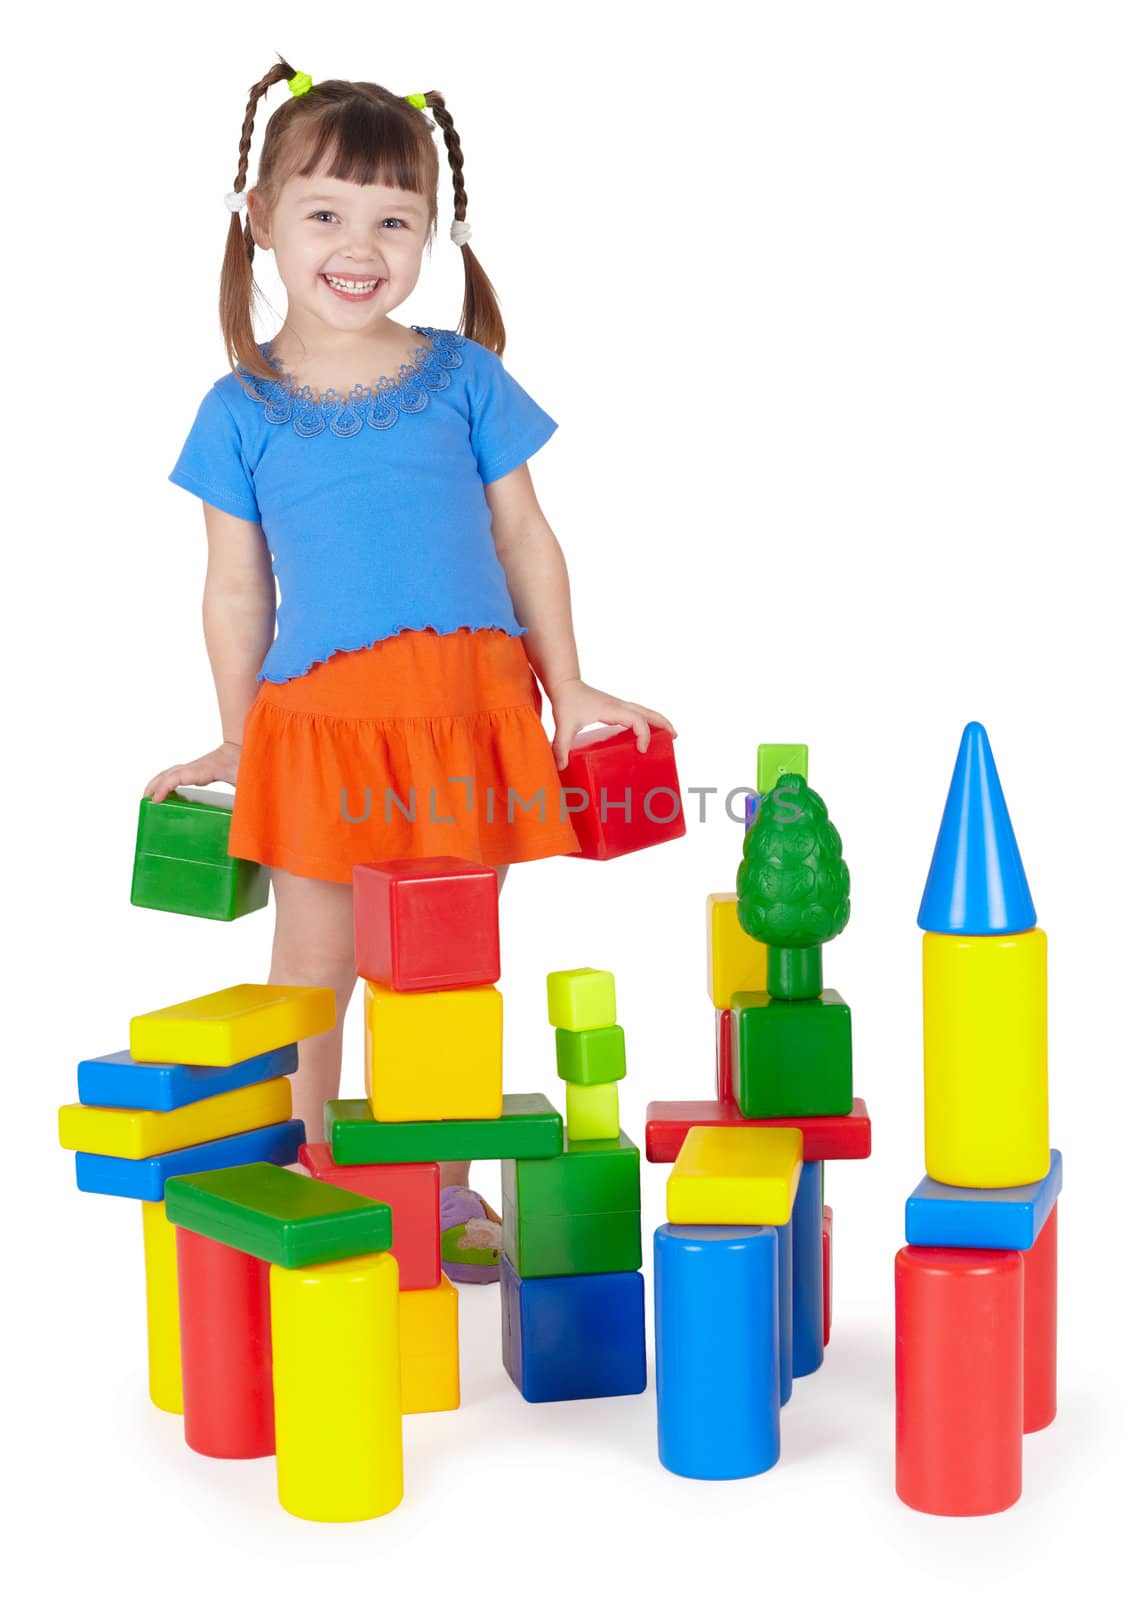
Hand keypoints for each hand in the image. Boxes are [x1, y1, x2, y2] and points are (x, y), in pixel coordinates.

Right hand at [143, 741, 241, 804]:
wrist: (248, 745)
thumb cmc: (247, 762)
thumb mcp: (246, 782)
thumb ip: (245, 800)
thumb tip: (244, 823)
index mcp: (205, 769)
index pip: (178, 776)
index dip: (164, 787)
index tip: (155, 800)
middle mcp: (197, 766)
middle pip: (168, 774)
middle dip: (154, 787)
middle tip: (145, 803)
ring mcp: (196, 766)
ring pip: (171, 772)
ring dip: (158, 783)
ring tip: (149, 799)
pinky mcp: (199, 768)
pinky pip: (178, 774)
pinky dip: (168, 782)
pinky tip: (167, 793)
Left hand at [547, 679, 677, 770]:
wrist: (564, 683)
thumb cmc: (566, 701)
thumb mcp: (563, 725)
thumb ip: (561, 745)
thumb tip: (560, 767)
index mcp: (612, 710)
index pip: (637, 720)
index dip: (644, 734)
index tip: (642, 750)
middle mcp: (619, 706)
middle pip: (648, 713)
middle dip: (663, 724)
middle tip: (675, 737)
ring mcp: (618, 706)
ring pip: (645, 711)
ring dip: (658, 721)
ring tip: (669, 735)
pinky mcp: (614, 708)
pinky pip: (636, 714)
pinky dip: (647, 721)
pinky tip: (645, 733)